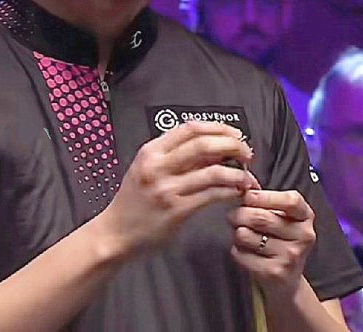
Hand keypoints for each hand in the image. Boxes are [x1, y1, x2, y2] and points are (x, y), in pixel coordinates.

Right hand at [97, 121, 256, 255]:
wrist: (115, 233)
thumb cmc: (134, 200)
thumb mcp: (146, 168)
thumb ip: (174, 156)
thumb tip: (214, 147)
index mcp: (151, 151)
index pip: (190, 128)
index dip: (218, 128)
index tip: (235, 135)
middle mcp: (158, 166)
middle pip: (205, 145)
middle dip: (233, 146)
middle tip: (247, 153)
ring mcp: (167, 189)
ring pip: (214, 171)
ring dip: (238, 173)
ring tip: (247, 177)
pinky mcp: (176, 211)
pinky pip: (212, 195)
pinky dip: (230, 190)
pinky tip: (236, 192)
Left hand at [228, 189, 316, 299]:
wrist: (287, 281)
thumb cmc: (281, 241)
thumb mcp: (284, 219)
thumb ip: (269, 203)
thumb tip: (244, 189)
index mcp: (306, 217)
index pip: (290, 201)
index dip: (265, 196)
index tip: (247, 195)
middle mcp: (303, 236)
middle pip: (261, 217)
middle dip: (239, 214)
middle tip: (232, 216)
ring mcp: (291, 256)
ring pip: (246, 235)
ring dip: (236, 232)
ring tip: (241, 234)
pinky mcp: (275, 272)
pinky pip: (241, 254)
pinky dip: (236, 250)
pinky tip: (244, 251)